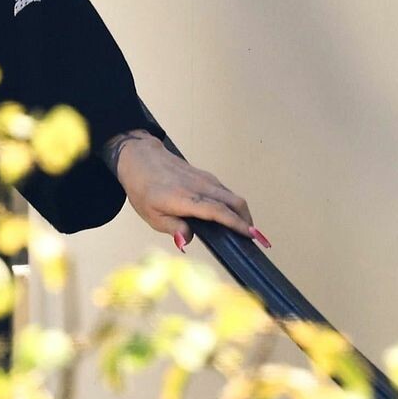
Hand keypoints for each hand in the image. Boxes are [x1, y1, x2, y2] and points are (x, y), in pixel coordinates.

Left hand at [101, 130, 271, 251]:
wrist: (141, 159)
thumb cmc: (143, 189)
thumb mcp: (151, 216)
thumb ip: (173, 228)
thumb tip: (189, 240)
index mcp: (184, 199)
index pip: (217, 211)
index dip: (236, 223)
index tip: (251, 234)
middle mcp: (199, 187)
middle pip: (234, 202)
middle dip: (248, 220)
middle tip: (256, 238)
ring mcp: (204, 180)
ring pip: (232, 196)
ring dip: (242, 212)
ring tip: (247, 230)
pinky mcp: (206, 177)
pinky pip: (225, 191)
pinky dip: (234, 204)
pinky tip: (233, 216)